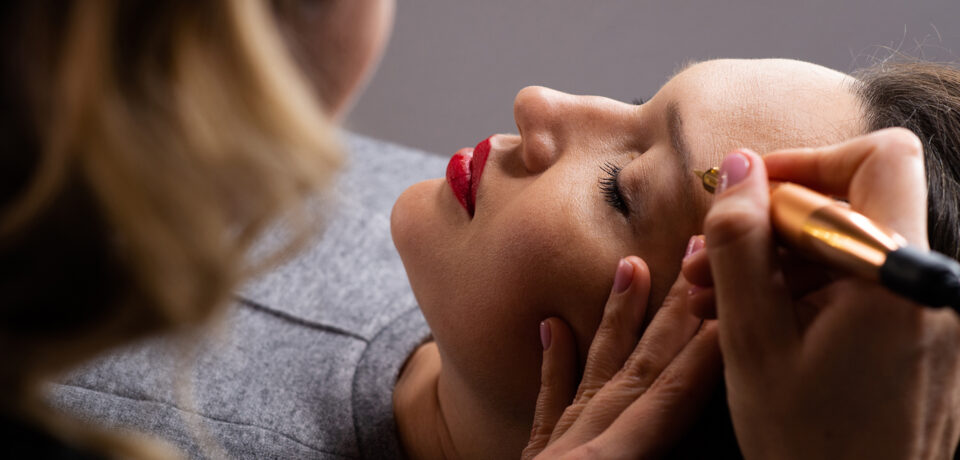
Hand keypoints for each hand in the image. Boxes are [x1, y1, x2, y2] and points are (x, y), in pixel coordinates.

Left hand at [522, 255, 721, 458]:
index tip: (733, 296)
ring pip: (595, 372)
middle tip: (693, 247)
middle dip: (673, 309)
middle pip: (640, 366)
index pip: (674, 392)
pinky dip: (554, 364)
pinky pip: (546, 406)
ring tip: (631, 266)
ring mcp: (555, 450)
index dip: (709, 345)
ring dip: (620, 318)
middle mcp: (584, 446)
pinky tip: (551, 326)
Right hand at [685, 128, 959, 458]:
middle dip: (772, 221)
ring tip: (709, 297)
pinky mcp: (909, 335)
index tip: (753, 194)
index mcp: (895, 278)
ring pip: (844, 246)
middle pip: (854, 202)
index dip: (810, 162)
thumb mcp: (752, 340)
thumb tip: (739, 168)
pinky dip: (798, 290)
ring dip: (773, 259)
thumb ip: (741, 246)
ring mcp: (920, 312)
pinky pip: (852, 284)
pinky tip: (744, 317)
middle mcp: (922, 285)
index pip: (881, 158)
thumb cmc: (807, 443)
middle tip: (709, 257)